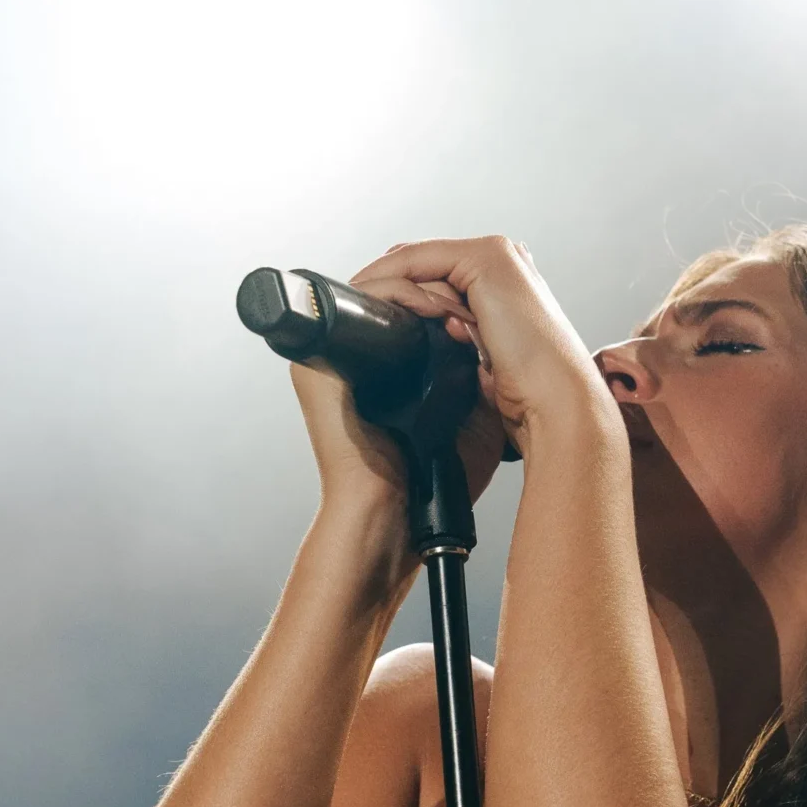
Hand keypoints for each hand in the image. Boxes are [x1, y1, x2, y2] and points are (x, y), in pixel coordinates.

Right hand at [289, 267, 510, 534]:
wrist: (392, 518)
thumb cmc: (426, 479)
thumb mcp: (466, 416)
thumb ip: (475, 372)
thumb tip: (492, 326)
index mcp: (375, 368)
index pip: (409, 308)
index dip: (449, 298)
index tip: (486, 311)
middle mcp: (345, 359)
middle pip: (394, 294)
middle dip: (440, 288)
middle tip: (477, 304)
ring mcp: (326, 359)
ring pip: (378, 291)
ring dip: (425, 289)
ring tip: (462, 309)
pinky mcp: (315, 365)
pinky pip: (360, 306)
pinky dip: (402, 297)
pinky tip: (438, 310)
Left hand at [347, 236, 620, 458]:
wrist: (555, 409)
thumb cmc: (529, 404)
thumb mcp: (483, 373)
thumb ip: (459, 352)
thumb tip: (426, 352)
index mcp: (505, 290)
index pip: (437, 281)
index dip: (399, 301)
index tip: (365, 326)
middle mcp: (503, 265)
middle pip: (423, 268)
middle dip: (383, 290)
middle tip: (347, 314)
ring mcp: (496, 256)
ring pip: (417, 261)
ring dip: (380, 283)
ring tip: (349, 309)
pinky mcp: (486, 259)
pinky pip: (420, 261)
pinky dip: (391, 278)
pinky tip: (368, 301)